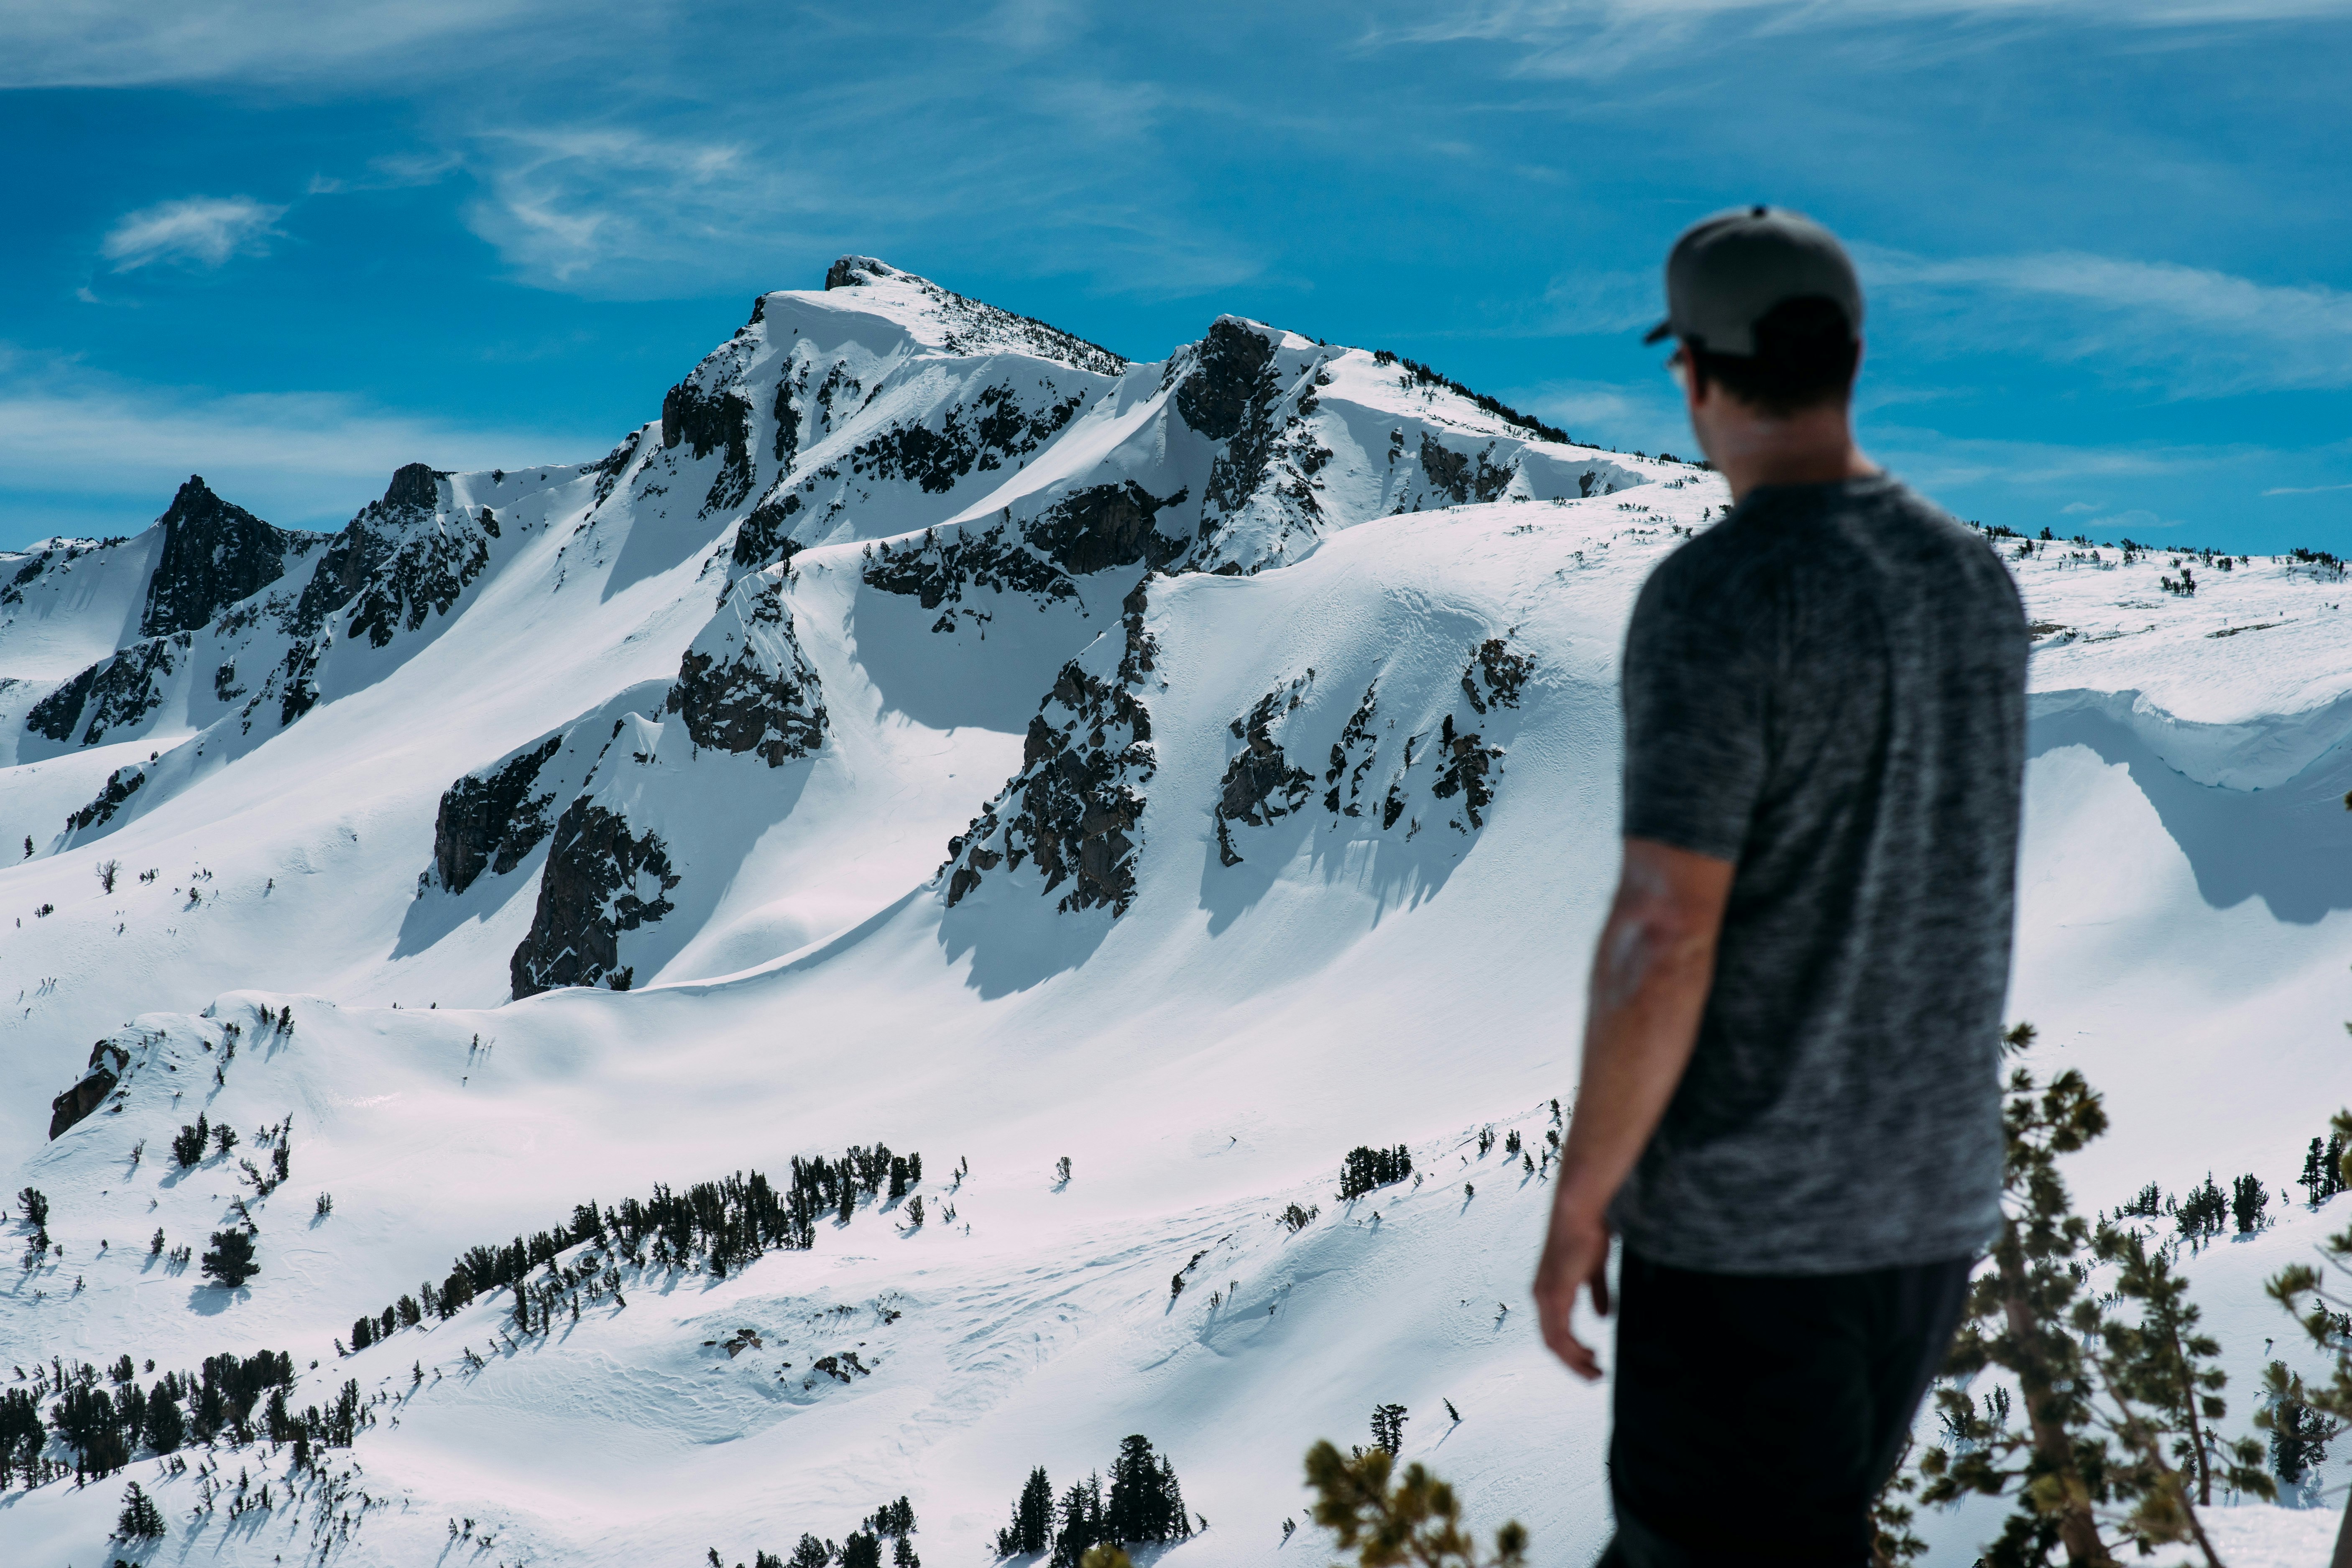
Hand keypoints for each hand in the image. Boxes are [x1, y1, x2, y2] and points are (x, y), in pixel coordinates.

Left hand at [1533, 1204, 1612, 1380]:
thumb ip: (1597, 1293)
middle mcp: (1541, 1296)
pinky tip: (1589, 1355)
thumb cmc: (1587, 1233)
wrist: (1578, 1212)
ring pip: (1555, 1343)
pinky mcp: (1554, 1293)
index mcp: (1547, 1291)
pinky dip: (1573, 1349)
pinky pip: (1560, 1332)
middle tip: (1594, 1376)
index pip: (1554, 1331)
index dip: (1570, 1350)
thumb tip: (1603, 1316)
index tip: (1590, 1360)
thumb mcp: (1593, 1270)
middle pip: (1552, 1343)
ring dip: (1575, 1361)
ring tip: (1595, 1372)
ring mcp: (1545, 1296)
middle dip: (1573, 1363)